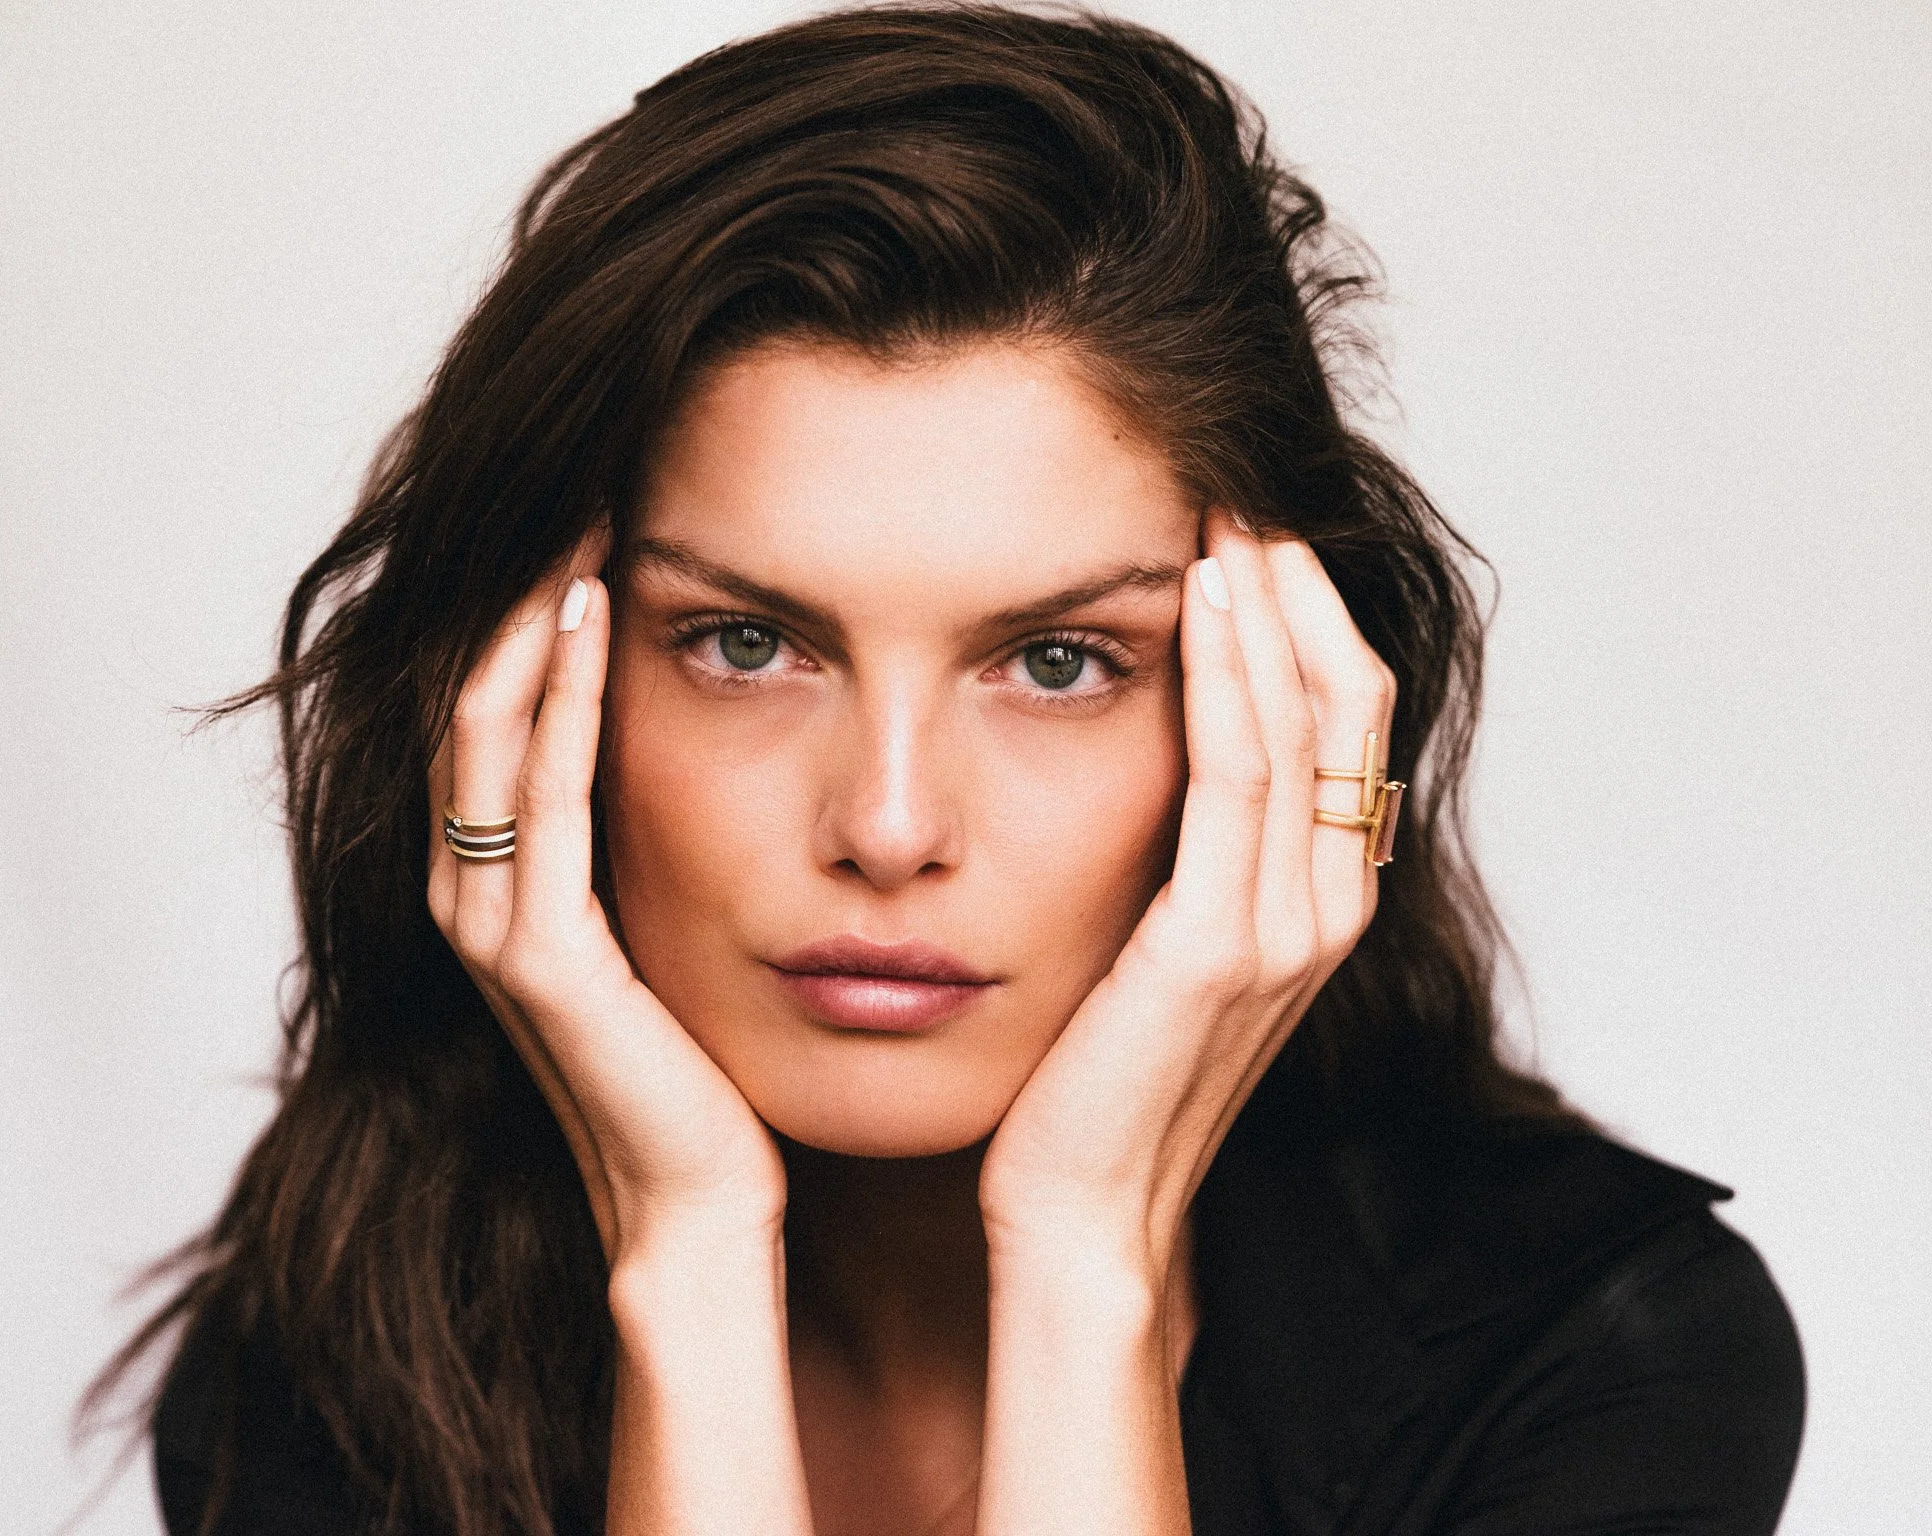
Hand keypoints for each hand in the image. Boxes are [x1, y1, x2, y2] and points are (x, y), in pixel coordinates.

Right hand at [426, 539, 784, 1265]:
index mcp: (501, 882)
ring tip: (576, 523)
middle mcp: (476, 893)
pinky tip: (590, 628)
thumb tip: (699, 734)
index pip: (495, 714)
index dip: (526, 613)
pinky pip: (542, 804)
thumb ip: (644, 840)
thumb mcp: (663, 925)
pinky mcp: (544, 960)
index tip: (588, 516)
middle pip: (474, 702)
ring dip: (530, 623)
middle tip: (576, 485)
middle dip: (520, 593)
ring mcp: (496, 926)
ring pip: (490, 735)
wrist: (696, 1202)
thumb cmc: (697, 1068)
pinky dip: (562, 708)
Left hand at [980, 510, 1396, 1277]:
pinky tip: (1200, 600)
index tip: (1249, 533)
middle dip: (1300, 591)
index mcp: (1319, 903)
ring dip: (1268, 609)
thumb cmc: (1100, 1078)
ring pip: (1304, 725)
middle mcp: (1325, 907)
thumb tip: (1153, 744)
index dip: (1311, 620)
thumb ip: (1187, 856)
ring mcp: (1284, 929)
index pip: (1344, 726)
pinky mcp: (1217, 946)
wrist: (1081, 1211)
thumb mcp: (1157, 945)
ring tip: (1223, 515)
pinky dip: (1230, 676)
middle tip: (1241, 492)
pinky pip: (1238, 778)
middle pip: (1347, 706)